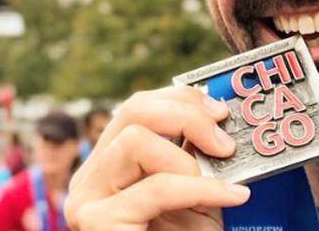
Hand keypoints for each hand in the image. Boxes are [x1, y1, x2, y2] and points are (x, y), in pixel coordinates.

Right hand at [65, 86, 250, 230]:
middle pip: (131, 111)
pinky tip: (232, 197)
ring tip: (217, 188)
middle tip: (226, 141)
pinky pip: (155, 189)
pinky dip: (201, 189)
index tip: (220, 111)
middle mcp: (89, 178)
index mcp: (108, 166)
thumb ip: (193, 158)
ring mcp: (86, 199)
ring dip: (187, 161)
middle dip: (186, 115)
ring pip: (134, 141)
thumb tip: (218, 114)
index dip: (180, 100)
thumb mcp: (193, 196)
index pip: (136, 108)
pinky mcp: (96, 223)